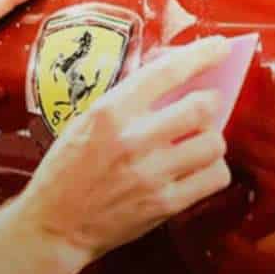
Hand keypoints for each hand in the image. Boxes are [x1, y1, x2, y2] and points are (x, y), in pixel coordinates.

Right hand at [15, 37, 233, 270]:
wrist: (54, 226)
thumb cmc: (67, 170)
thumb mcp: (85, 122)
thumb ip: (126, 100)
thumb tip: (170, 74)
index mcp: (109, 112)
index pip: (165, 73)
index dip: (200, 55)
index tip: (219, 47)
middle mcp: (133, 140)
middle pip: (201, 107)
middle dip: (210, 102)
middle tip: (204, 106)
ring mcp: (151, 174)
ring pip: (214, 143)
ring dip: (212, 138)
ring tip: (197, 142)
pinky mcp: (165, 204)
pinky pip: (214, 178)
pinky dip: (213, 170)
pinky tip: (198, 170)